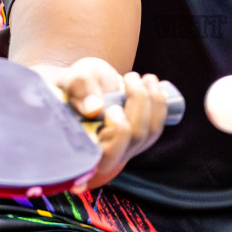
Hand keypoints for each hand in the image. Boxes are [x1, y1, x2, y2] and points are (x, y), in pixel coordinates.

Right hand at [36, 58, 171, 189]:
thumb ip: (79, 89)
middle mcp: (105, 154)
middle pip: (132, 138)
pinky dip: (159, 103)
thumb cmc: (76, 85)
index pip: (105, 154)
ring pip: (148, 132)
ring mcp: (125, 148)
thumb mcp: (72, 79)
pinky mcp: (140, 139)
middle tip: (130, 77)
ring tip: (142, 77)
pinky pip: (156, 126)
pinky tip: (151, 84)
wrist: (88, 84)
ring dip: (152, 100)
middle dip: (138, 103)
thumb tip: (94, 108)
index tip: (114, 109)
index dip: (116, 136)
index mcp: (83, 147)